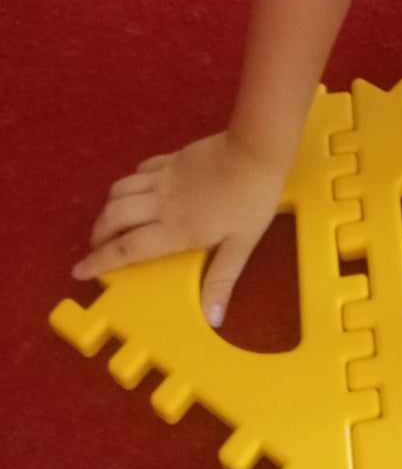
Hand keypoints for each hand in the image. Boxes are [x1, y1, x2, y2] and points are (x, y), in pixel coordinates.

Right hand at [72, 132, 286, 325]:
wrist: (254, 149)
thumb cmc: (251, 198)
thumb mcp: (241, 244)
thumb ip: (222, 279)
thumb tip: (213, 319)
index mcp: (174, 230)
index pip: (127, 249)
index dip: (100, 261)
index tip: (79, 270)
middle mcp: (161, 205)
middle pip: (114, 218)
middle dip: (98, 233)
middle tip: (96, 247)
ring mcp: (165, 177)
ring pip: (121, 190)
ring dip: (109, 206)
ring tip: (110, 220)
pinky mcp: (174, 157)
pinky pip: (141, 169)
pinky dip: (130, 181)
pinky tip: (135, 187)